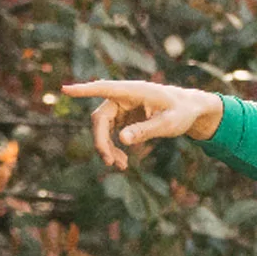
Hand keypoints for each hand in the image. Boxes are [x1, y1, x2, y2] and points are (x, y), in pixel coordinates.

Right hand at [59, 80, 223, 169]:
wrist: (191, 110)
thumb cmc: (182, 112)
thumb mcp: (168, 123)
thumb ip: (145, 130)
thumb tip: (122, 139)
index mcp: (134, 91)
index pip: (104, 89)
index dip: (84, 90)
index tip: (65, 89)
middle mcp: (124, 96)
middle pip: (100, 117)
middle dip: (101, 141)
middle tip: (109, 162)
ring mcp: (122, 106)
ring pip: (103, 128)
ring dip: (107, 148)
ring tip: (121, 166)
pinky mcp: (124, 117)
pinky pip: (111, 134)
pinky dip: (114, 148)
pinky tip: (123, 162)